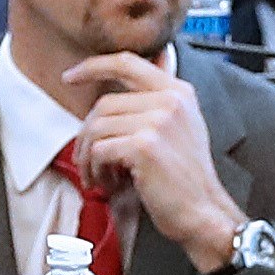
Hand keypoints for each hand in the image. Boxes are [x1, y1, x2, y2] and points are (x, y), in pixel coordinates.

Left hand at [64, 52, 248, 269]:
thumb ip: (158, 102)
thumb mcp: (182, 127)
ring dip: (88, 157)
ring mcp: (157, 121)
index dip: (93, 66)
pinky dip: (96, 170)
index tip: (71, 76)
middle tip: (87, 160)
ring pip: (96, 128)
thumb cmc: (187, 178)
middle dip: (86, 134)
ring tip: (99, 175)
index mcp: (179, 92)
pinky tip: (109, 184)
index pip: (128, 62)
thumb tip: (125, 85)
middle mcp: (170, 101)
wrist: (203, 212)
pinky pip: (98, 150)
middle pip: (104, 104)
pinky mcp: (143, 146)